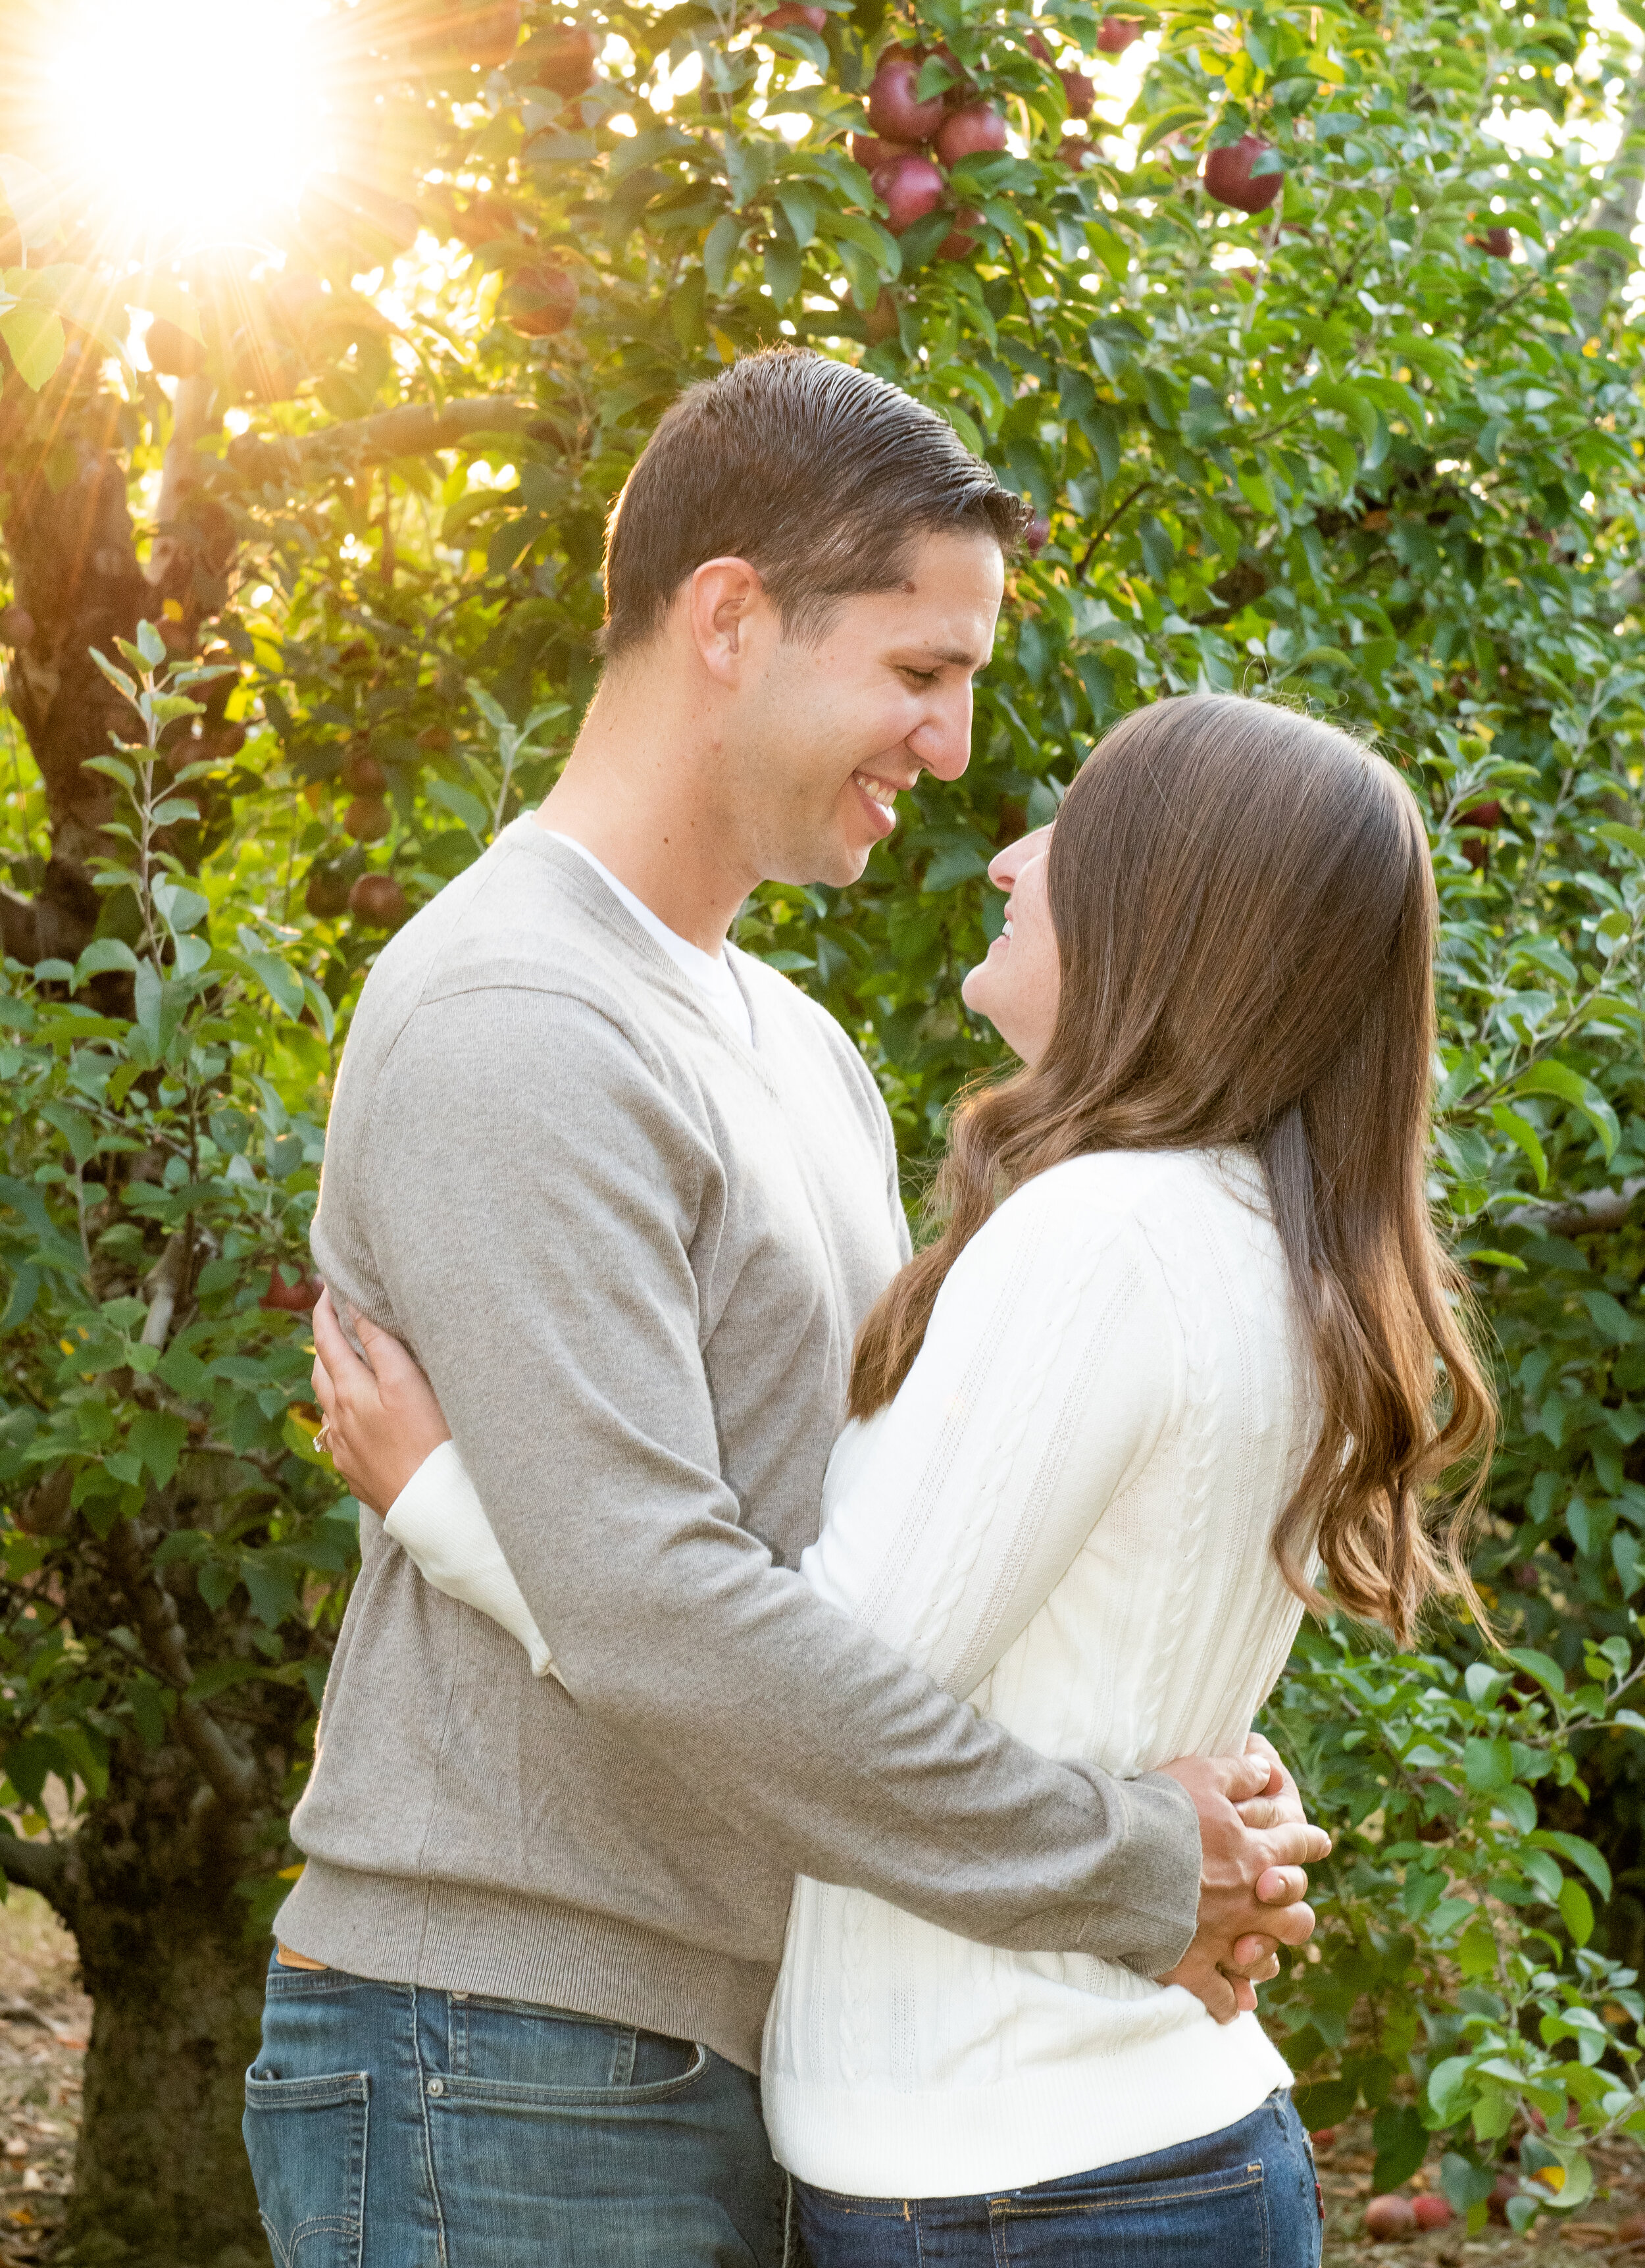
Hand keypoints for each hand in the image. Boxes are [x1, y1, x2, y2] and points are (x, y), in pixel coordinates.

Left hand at [311, 1290, 452, 1514]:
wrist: (432, 1507)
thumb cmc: (429, 1441)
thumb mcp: (408, 1384)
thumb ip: (381, 1345)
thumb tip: (356, 1310)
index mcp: (349, 1392)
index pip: (327, 1340)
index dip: (324, 1311)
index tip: (326, 1288)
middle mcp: (338, 1419)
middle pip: (320, 1371)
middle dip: (323, 1341)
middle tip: (333, 1318)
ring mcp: (344, 1449)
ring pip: (328, 1404)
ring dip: (331, 1377)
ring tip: (345, 1361)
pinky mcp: (355, 1472)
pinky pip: (339, 1433)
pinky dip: (343, 1412)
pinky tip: (359, 1414)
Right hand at [1153, 1746, 1329, 2025]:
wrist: (1118, 1859)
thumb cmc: (1160, 1811)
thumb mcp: (1201, 1775)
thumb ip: (1238, 1773)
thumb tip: (1265, 1770)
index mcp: (1255, 1854)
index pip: (1297, 1846)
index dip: (1310, 1842)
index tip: (1319, 1841)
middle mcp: (1249, 1901)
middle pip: (1295, 1915)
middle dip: (1296, 1908)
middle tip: (1284, 1902)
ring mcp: (1224, 1939)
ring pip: (1265, 1960)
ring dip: (1266, 1958)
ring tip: (1259, 1953)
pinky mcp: (1194, 1969)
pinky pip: (1222, 1997)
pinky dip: (1231, 2002)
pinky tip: (1233, 2004)